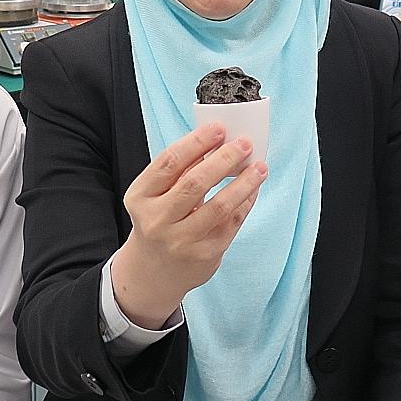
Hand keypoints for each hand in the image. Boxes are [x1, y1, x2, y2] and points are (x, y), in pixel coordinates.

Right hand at [110, 124, 267, 328]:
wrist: (152, 272)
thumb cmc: (158, 222)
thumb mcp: (155, 196)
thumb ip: (180, 172)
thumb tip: (218, 143)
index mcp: (140, 197)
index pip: (169, 163)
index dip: (196, 143)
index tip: (218, 128)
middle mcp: (157, 220)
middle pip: (195, 183)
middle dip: (224, 159)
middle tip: (244, 144)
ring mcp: (181, 241)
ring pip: (219, 206)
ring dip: (244, 183)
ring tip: (260, 166)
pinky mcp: (204, 255)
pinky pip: (231, 223)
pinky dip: (245, 202)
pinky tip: (254, 189)